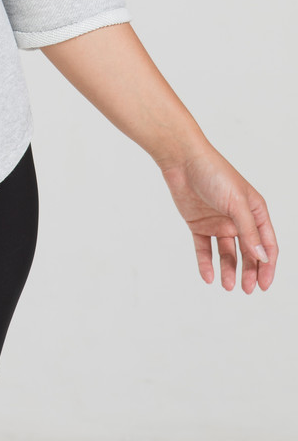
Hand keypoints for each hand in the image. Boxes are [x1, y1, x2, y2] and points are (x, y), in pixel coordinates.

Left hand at [159, 145, 277, 292]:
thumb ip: (249, 230)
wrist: (181, 159)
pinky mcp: (198, 224)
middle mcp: (238, 218)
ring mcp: (218, 222)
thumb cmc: (214, 173)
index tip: (264, 285)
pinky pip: (204, 248)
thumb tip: (263, 257)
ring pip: (227, 253)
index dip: (267, 265)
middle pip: (248, 252)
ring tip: (228, 286)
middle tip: (246, 289)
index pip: (266, 244)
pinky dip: (206, 263)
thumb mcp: (236, 202)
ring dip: (229, 270)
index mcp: (254, 211)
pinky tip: (208, 277)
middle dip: (249, 272)